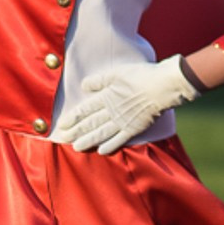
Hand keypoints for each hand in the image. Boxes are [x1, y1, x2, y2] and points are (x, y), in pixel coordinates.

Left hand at [56, 56, 198, 155]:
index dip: (73, 117)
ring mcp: (122, 121)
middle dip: (76, 131)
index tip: (61, 124)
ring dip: (88, 141)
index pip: (85, 109)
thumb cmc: (140, 75)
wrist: (162, 86)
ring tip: (77, 147)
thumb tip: (84, 86)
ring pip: (101, 133)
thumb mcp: (117, 73)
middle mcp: (112, 111)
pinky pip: (119, 139)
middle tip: (62, 139)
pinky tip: (101, 151)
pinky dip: (110, 145)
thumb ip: (99, 81)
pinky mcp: (134, 128)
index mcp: (106, 97)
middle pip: (90, 123)